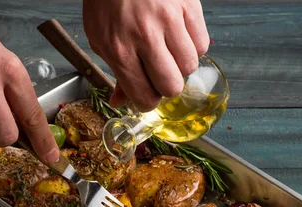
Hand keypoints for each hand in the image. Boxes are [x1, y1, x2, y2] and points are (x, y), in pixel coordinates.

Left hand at [83, 0, 209, 111]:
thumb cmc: (107, 0)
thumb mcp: (99, 37)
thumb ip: (114, 71)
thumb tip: (120, 101)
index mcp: (119, 49)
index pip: (144, 97)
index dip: (147, 102)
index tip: (147, 95)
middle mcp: (145, 36)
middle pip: (172, 86)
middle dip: (166, 87)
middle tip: (159, 74)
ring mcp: (169, 18)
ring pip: (190, 66)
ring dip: (181, 66)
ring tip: (170, 53)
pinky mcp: (188, 4)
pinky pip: (202, 43)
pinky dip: (194, 47)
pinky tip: (180, 38)